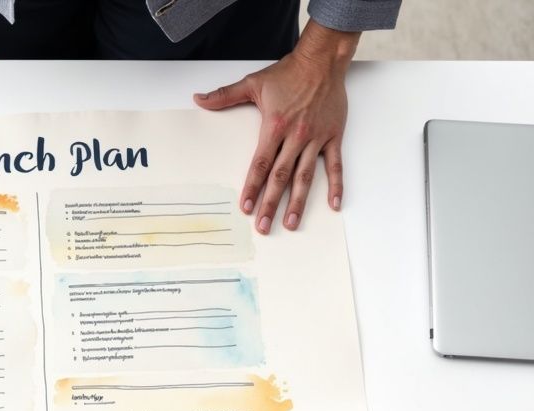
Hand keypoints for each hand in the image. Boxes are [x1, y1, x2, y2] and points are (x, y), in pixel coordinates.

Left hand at [194, 20, 359, 233]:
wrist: (322, 61)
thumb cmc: (288, 73)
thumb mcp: (253, 83)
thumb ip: (224, 95)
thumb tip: (198, 99)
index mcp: (274, 126)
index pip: (260, 164)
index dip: (252, 187)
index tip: (245, 206)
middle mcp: (295, 136)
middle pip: (280, 176)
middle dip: (271, 204)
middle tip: (263, 226)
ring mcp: (315, 138)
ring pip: (305, 176)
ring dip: (298, 202)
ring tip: (291, 223)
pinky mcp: (333, 137)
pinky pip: (335, 166)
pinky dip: (335, 185)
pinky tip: (333, 205)